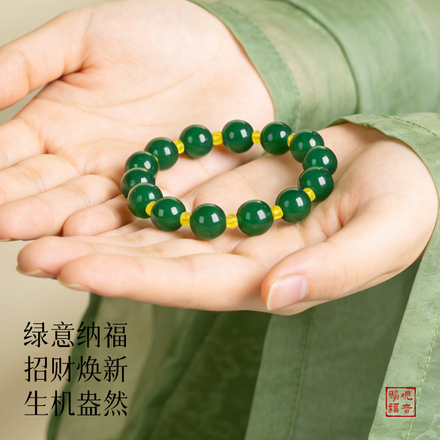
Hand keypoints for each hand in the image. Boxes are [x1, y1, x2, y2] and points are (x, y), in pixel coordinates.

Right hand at [0, 0, 272, 239]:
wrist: (228, 54)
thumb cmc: (159, 33)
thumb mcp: (86, 35)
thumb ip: (29, 64)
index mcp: (57, 126)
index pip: (12, 156)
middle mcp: (86, 161)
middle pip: (47, 192)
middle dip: (20, 211)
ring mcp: (127, 182)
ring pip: (87, 210)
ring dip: (60, 228)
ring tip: (34, 248)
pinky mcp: (166, 195)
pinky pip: (137, 213)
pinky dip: (113, 225)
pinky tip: (87, 235)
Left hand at [16, 123, 437, 313]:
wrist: (398, 161)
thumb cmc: (401, 201)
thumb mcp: (383, 234)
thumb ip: (332, 271)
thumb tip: (276, 296)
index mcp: (270, 275)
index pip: (192, 285)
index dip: (134, 281)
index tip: (76, 270)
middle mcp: (239, 254)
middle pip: (158, 262)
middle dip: (97, 259)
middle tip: (33, 253)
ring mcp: (230, 221)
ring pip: (156, 229)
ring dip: (103, 226)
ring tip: (44, 223)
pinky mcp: (228, 189)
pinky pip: (174, 193)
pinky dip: (135, 193)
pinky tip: (94, 191)